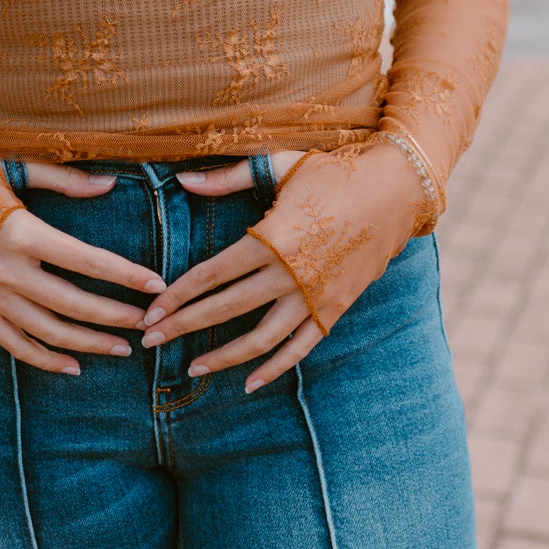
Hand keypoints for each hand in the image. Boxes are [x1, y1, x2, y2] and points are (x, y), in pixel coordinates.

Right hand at [0, 158, 165, 375]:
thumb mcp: (11, 169)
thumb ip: (64, 179)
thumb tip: (111, 184)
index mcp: (21, 233)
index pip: (86, 260)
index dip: (124, 275)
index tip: (155, 284)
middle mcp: (6, 271)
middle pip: (72, 303)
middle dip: (115, 316)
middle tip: (147, 322)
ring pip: (48, 331)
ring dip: (88, 343)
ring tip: (122, 348)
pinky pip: (15, 345)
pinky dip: (45, 359)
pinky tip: (73, 366)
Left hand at [145, 141, 428, 389]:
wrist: (398, 190)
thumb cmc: (335, 171)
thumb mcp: (281, 165)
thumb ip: (229, 178)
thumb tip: (183, 180)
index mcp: (271, 237)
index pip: (212, 273)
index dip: (178, 294)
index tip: (150, 309)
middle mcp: (290, 273)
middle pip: (226, 309)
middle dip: (183, 326)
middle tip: (150, 340)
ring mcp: (314, 296)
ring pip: (261, 338)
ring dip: (224, 356)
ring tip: (193, 368)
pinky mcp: (335, 308)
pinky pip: (301, 347)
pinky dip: (275, 367)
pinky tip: (249, 383)